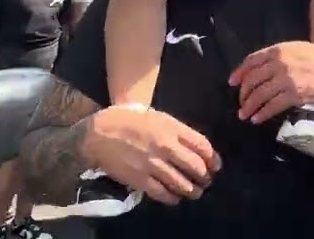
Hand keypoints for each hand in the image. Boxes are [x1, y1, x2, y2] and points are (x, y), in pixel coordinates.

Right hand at [82, 105, 221, 205]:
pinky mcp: (140, 179)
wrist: (98, 133)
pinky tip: (175, 198)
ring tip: (195, 192)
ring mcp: (153, 164)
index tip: (215, 165)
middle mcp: (166, 146)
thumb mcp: (156, 116)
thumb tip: (193, 146)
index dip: (213, 158)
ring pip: (181, 183)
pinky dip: (172, 198)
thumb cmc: (128, 120)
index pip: (202, 145)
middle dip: (205, 176)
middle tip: (206, 181)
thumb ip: (176, 130)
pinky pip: (162, 193)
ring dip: (192, 190)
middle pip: (195, 166)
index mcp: (171, 128)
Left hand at [228, 41, 313, 123]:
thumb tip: (259, 67)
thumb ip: (278, 55)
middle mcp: (279, 64)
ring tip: (244, 114)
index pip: (251, 61)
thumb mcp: (296, 49)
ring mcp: (286, 80)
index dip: (239, 72)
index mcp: (278, 51)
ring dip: (249, 106)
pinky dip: (262, 114)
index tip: (232, 82)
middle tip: (241, 102)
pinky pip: (272, 106)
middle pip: (252, 80)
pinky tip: (257, 119)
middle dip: (243, 93)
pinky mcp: (293, 95)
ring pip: (259, 95)